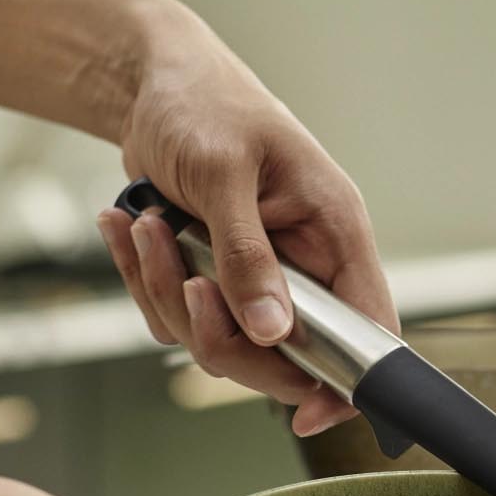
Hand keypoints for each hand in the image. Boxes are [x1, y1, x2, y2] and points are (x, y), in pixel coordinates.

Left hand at [97, 13, 397, 437]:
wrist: (149, 82)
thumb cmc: (203, 104)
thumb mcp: (223, 173)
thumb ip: (248, 256)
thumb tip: (274, 332)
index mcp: (334, 233)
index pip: (369, 329)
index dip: (347, 381)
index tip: (306, 413)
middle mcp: (305, 264)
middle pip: (285, 355)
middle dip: (223, 332)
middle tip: (188, 284)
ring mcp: (258, 276)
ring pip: (223, 341)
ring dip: (170, 296)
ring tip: (145, 228)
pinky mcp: (214, 278)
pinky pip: (179, 318)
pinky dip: (144, 282)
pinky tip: (127, 227)